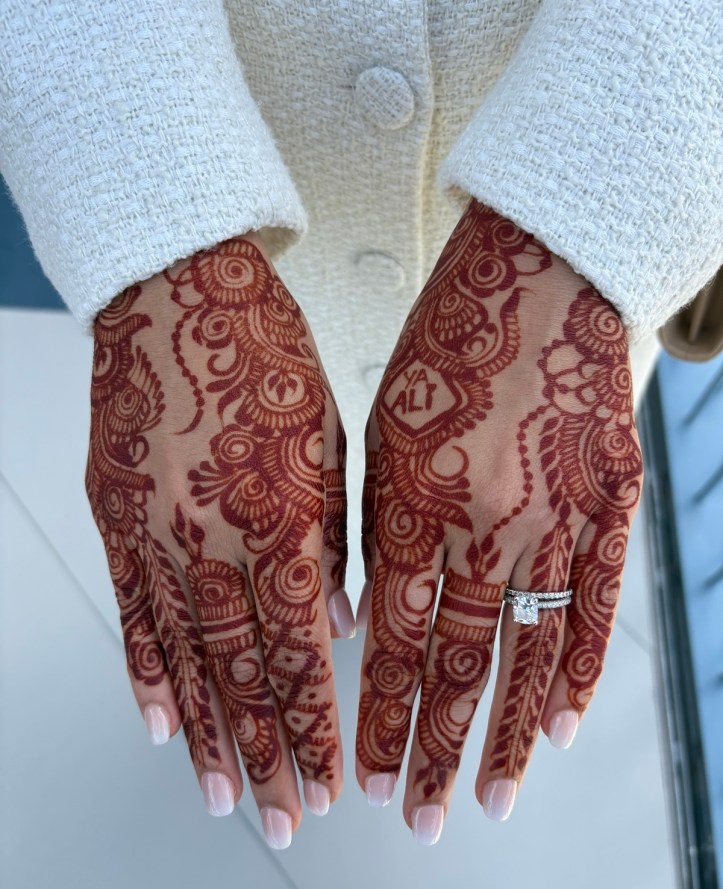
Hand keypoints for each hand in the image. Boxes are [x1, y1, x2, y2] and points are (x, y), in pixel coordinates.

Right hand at [85, 231, 352, 846]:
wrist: (177, 292)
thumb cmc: (260, 350)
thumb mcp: (328, 437)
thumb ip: (335, 538)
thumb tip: (344, 620)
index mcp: (279, 516)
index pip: (300, 650)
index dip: (314, 723)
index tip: (329, 778)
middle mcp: (213, 537)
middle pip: (242, 672)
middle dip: (268, 752)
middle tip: (283, 814)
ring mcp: (155, 533)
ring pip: (185, 659)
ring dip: (208, 735)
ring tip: (222, 794)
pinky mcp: (118, 519)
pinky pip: (133, 615)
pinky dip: (147, 676)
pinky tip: (161, 723)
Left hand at [355, 198, 643, 841]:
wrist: (540, 273)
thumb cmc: (448, 342)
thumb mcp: (383, 428)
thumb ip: (379, 526)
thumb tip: (374, 612)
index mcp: (419, 499)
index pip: (396, 637)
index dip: (381, 712)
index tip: (366, 768)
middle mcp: (489, 521)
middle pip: (459, 663)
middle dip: (434, 748)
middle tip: (422, 817)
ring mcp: (559, 514)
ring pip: (528, 652)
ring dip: (506, 734)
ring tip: (490, 798)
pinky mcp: (612, 500)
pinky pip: (599, 604)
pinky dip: (580, 672)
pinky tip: (560, 726)